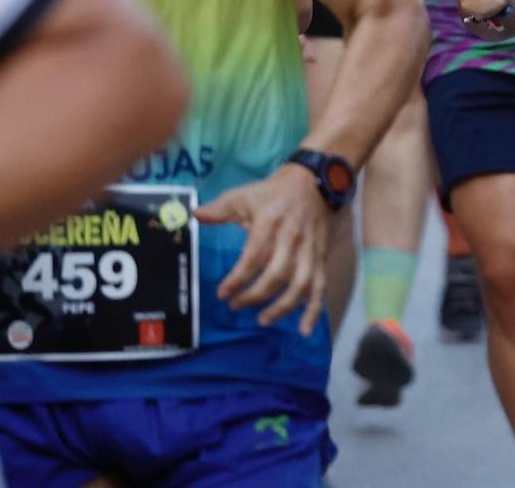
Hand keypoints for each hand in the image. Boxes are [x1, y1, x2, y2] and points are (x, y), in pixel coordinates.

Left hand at [197, 165, 329, 335]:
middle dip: (254, 296)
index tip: (222, 293)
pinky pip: (319, 287)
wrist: (312, 183)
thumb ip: (219, 208)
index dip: (238, 279)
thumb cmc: (272, 193)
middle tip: (235, 306)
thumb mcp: (244, 195)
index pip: (254, 257)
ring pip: (299, 285)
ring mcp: (309, 251)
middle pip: (276, 275)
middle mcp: (292, 239)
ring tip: (262, 320)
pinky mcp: (320, 258)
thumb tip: (193, 216)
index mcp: (270, 223)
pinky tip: (304, 330)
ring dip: (281, 307)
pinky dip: (313, 310)